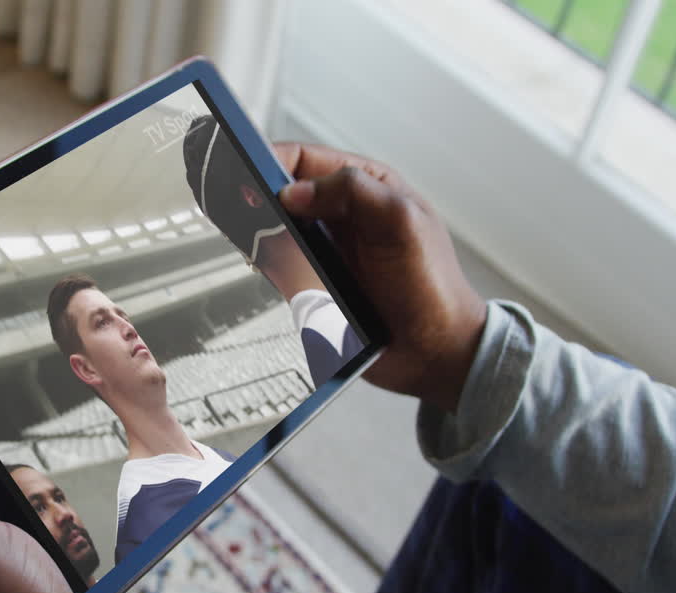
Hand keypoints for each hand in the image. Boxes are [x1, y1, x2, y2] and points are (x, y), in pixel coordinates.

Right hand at [274, 142, 486, 413]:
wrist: (433, 351)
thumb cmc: (432, 286)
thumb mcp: (402, 223)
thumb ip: (354, 192)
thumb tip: (294, 191)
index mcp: (365, 187)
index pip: (305, 158)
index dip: (272, 160)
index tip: (247, 171)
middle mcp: (342, 214)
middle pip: (284, 193)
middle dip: (260, 199)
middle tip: (242, 208)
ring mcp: (327, 250)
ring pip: (276, 231)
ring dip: (263, 235)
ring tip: (253, 240)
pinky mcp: (315, 283)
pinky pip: (280, 268)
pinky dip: (269, 267)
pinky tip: (267, 269)